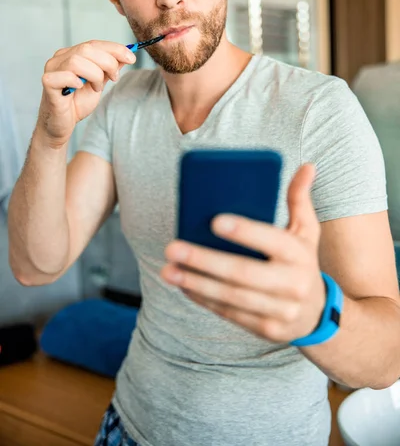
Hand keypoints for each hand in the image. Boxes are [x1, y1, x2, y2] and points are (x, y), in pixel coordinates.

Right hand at [37, 40, 135, 147]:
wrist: (62, 125)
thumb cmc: (76, 104)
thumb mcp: (98, 83)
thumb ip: (108, 69)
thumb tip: (126, 57)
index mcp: (71, 54)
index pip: (94, 44)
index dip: (115, 49)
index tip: (131, 58)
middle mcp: (60, 58)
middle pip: (87, 49)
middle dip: (108, 62)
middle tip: (114, 77)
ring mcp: (52, 69)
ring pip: (77, 61)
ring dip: (94, 74)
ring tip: (96, 87)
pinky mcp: (48, 82)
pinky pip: (64, 75)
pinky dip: (76, 80)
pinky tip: (80, 88)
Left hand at [161, 164, 325, 343]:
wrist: (318, 314)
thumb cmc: (302, 261)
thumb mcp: (306, 231)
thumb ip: (300, 199)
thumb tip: (307, 165)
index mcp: (299, 253)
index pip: (271, 239)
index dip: (244, 231)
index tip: (214, 221)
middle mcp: (293, 283)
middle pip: (243, 273)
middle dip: (204, 261)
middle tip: (172, 247)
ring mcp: (281, 310)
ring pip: (231, 297)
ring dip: (196, 283)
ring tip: (169, 270)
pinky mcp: (267, 329)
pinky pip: (230, 313)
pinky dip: (204, 299)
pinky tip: (184, 286)